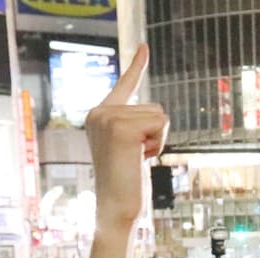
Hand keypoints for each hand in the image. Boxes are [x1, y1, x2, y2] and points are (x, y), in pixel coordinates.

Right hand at [86, 46, 168, 231]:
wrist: (115, 209)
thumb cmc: (126, 185)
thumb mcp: (131, 149)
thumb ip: (136, 128)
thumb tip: (156, 118)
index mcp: (98, 115)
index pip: (125, 86)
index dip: (137, 66)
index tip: (145, 46)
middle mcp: (98, 111)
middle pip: (152, 106)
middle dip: (154, 134)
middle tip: (135, 158)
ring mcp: (108, 117)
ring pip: (159, 115)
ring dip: (157, 140)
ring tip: (137, 160)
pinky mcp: (121, 127)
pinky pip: (160, 124)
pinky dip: (158, 144)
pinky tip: (140, 159)